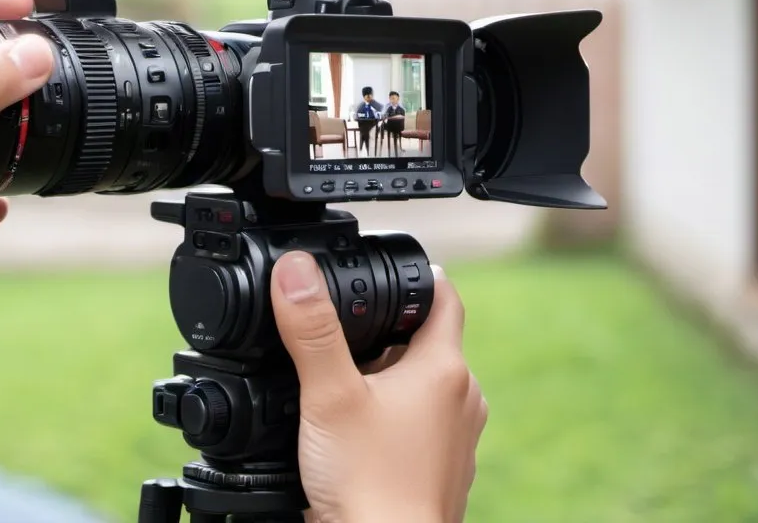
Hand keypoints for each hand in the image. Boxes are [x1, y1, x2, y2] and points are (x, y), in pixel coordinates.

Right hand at [271, 253, 485, 522]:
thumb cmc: (371, 489)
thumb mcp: (329, 395)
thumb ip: (311, 329)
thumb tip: (296, 269)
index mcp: (444, 369)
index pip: (443, 296)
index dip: (414, 274)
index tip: (384, 269)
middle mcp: (461, 400)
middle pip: (426, 340)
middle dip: (386, 330)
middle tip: (340, 330)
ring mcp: (455, 439)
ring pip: (421, 384)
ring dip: (387, 375)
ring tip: (340, 381)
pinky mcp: (440, 470)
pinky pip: (418, 423)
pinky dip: (390, 414)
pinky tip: (353, 429)